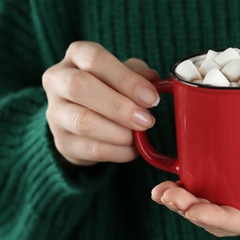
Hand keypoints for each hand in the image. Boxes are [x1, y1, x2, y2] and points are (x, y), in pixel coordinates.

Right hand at [43, 41, 159, 165]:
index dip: (126, 79)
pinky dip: (116, 152)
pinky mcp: (62, 143)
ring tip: (139, 135)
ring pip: (83, 121)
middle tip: (147, 120)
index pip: (95, 59)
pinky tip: (132, 149)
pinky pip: (89, 149)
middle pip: (80, 87)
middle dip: (119, 107)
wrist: (85, 119)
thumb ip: (138, 74)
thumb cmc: (110, 87)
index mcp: (77, 55)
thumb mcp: (125, 73)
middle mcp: (58, 80)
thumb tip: (152, 81)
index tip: (151, 98)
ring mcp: (55, 113)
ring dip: (118, 132)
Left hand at [151, 106, 239, 236]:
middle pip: (219, 216)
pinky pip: (207, 184)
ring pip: (209, 203)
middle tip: (167, 195)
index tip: (192, 209)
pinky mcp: (233, 170)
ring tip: (161, 191)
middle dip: (190, 210)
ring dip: (182, 201)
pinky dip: (186, 185)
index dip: (216, 220)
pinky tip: (169, 180)